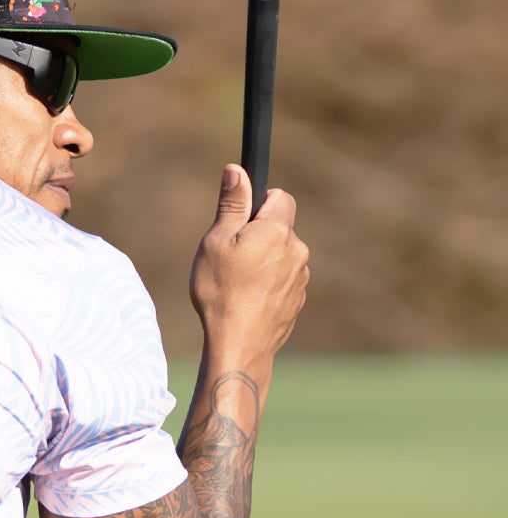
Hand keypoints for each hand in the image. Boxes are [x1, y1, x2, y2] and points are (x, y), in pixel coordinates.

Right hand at [189, 165, 309, 367]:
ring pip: (282, 257)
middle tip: (232, 257)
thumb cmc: (222, 293)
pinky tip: (247, 302)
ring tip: (238, 285)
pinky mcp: (298, 302)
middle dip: (260, 235)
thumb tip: (236, 170)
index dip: (260, 203)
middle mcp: (297, 251)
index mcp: (277, 231)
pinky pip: (283, 282)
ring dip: (265, 263)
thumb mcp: (216, 242)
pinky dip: (268, 286)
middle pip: (281, 229)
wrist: (239, 346)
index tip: (241, 221)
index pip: (281, 196)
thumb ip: (231, 205)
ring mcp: (301, 279)